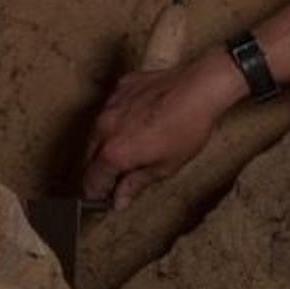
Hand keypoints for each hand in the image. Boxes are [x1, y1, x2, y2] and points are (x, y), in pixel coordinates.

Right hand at [82, 50, 243, 208]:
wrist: (201, 88)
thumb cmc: (188, 128)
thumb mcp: (165, 166)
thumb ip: (136, 183)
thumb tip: (118, 200)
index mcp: (114, 152)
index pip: (91, 181)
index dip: (96, 194)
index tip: (104, 199)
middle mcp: (104, 128)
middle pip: (88, 157)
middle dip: (99, 170)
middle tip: (117, 177)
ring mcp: (110, 104)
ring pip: (97, 132)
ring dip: (106, 144)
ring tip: (130, 147)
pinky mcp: (121, 87)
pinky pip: (111, 108)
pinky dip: (118, 119)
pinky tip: (139, 121)